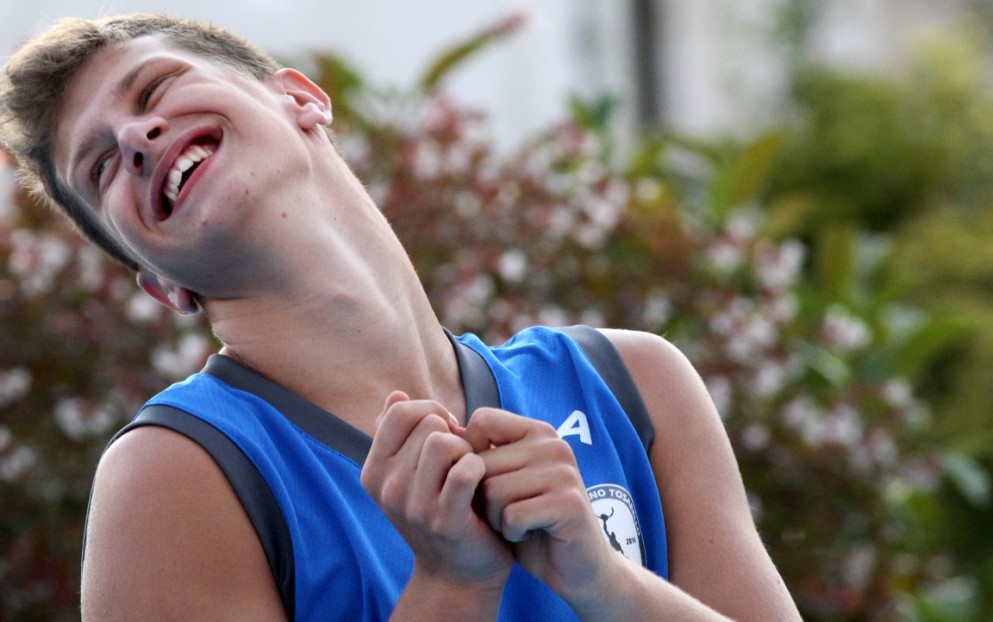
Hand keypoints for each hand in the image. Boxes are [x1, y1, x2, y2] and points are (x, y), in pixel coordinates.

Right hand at [361, 392, 513, 589]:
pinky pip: (465, 470)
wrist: (458, 571)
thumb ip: (401, 434)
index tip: (446, 432)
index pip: (400, 410)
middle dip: (453, 432)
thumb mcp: (412, 472)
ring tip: (469, 469)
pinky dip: (478, 468)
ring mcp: (412, 506)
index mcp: (374, 470)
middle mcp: (386, 488)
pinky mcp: (443, 520)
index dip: (431, 412)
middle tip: (461, 457)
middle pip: (427, 423)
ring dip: (466, 449)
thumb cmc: (440, 510)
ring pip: (444, 441)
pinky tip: (479, 482)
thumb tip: (395, 395)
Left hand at [463, 408, 622, 603]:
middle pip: (481, 464)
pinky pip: (512, 516)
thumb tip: (448, 433)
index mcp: (538, 432)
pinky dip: (512, 533)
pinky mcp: (569, 504)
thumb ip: (481, 457)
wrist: (575, 565)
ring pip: (493, 491)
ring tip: (520, 523)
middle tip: (508, 512)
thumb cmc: (531, 521)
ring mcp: (564, 473)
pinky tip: (530, 534)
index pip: (482, 420)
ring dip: (497, 518)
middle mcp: (554, 445)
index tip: (487, 482)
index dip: (469, 455)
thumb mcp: (503, 482)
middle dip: (483, 498)